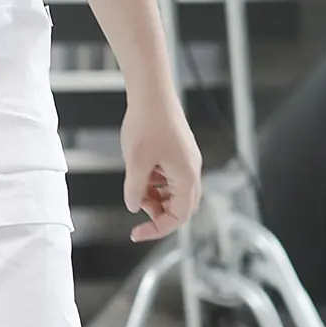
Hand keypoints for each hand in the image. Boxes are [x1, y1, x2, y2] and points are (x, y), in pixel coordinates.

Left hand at [119, 87, 202, 241]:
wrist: (152, 93)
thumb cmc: (147, 123)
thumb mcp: (136, 162)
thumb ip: (136, 190)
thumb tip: (134, 206)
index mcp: (187, 177)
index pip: (179, 217)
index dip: (158, 228)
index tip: (137, 233)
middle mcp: (191, 171)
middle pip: (180, 206)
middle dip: (158, 212)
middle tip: (137, 207)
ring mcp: (186, 161)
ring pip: (173, 192)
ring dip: (155, 196)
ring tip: (135, 188)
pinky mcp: (178, 153)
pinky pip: (169, 177)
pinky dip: (155, 182)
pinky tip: (140, 173)